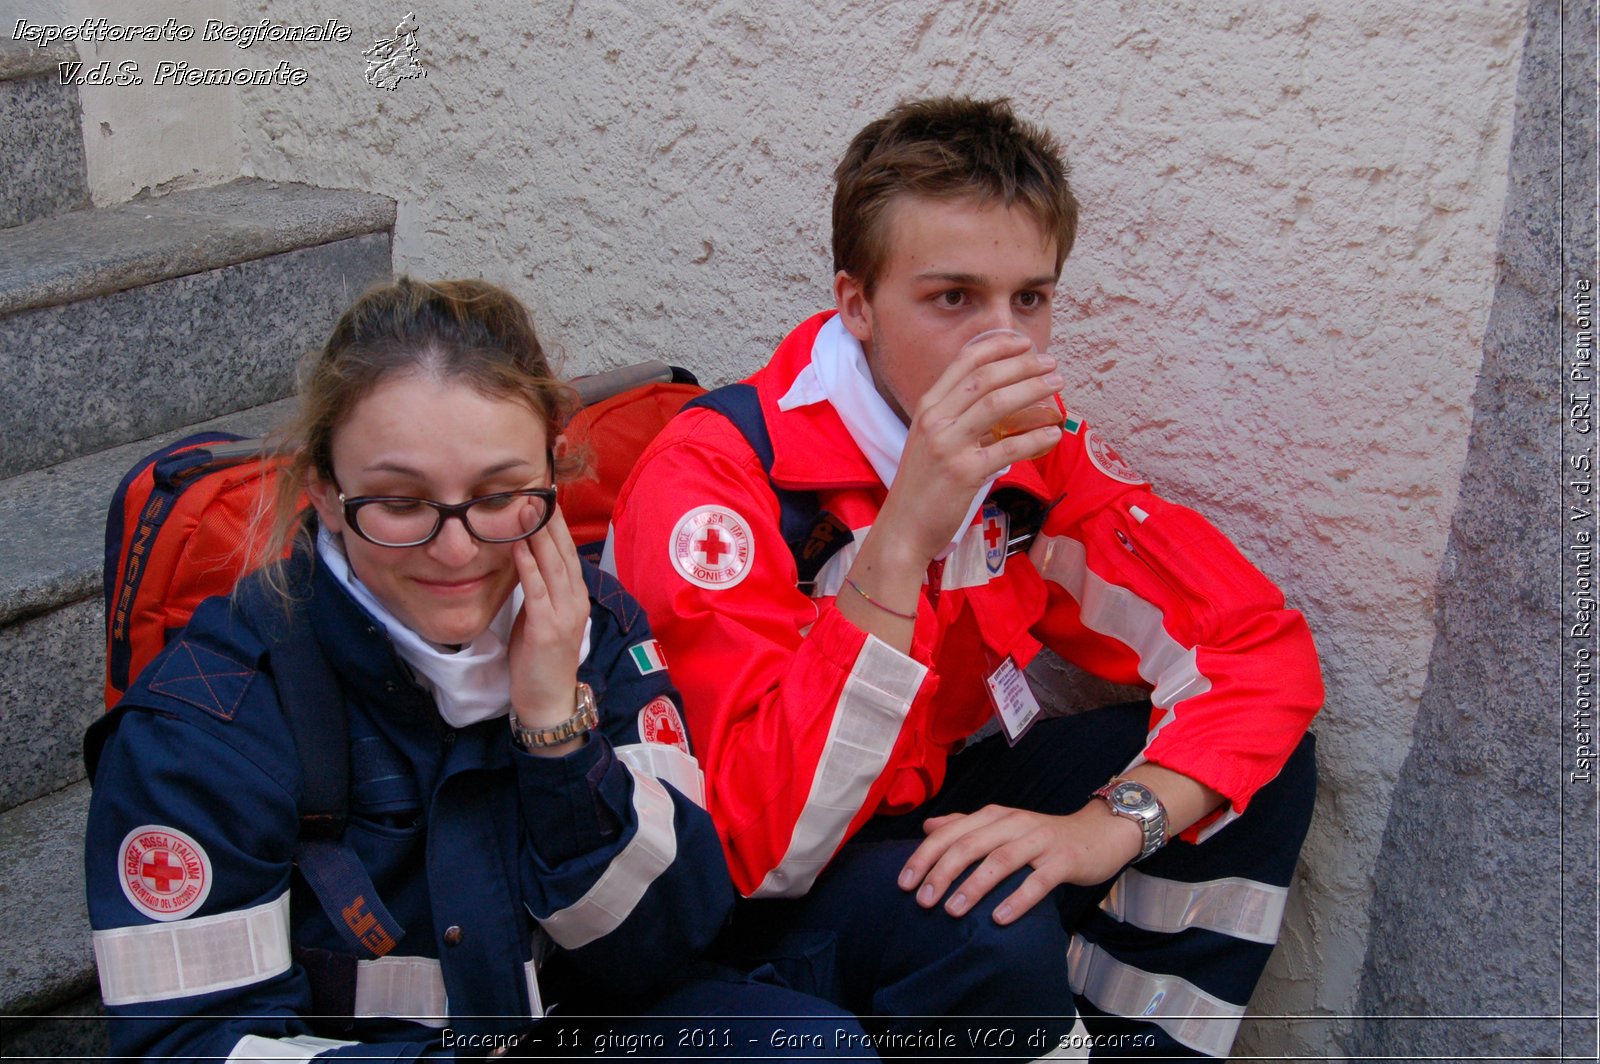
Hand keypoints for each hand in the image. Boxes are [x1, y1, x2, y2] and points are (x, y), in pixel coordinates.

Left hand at [508, 506, 589, 730]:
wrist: (549, 700)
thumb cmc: (541, 659)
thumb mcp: (542, 616)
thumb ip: (538, 588)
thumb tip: (523, 558)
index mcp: (575, 595)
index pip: (566, 550)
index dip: (555, 523)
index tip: (543, 495)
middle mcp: (575, 599)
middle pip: (562, 551)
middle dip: (547, 519)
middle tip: (536, 488)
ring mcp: (564, 613)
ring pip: (552, 565)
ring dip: (536, 534)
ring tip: (525, 507)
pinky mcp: (546, 628)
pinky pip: (536, 590)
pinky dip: (527, 565)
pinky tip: (517, 545)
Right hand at [877, 332, 1064, 566]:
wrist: (903, 528)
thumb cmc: (922, 486)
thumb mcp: (930, 441)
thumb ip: (956, 418)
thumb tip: (997, 402)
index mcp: (928, 408)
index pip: (964, 362)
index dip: (997, 346)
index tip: (1024, 342)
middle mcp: (935, 420)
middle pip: (985, 378)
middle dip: (1023, 365)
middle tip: (1050, 363)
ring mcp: (948, 446)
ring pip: (997, 404)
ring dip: (1033, 389)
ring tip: (1057, 385)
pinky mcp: (964, 473)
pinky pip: (1008, 448)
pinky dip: (1035, 438)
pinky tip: (1053, 434)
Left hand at [897, 803, 1141, 924]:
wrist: (1099, 832)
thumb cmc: (1043, 836)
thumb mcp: (1003, 826)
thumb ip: (965, 826)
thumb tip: (928, 827)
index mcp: (994, 816)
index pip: (951, 832)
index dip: (925, 856)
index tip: (903, 882)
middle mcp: (1014, 823)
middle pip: (970, 844)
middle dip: (941, 872)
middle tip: (922, 901)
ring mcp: (1040, 840)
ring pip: (1000, 860)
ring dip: (973, 886)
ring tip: (951, 910)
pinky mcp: (1064, 859)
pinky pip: (1038, 880)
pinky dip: (1017, 898)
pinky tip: (999, 918)